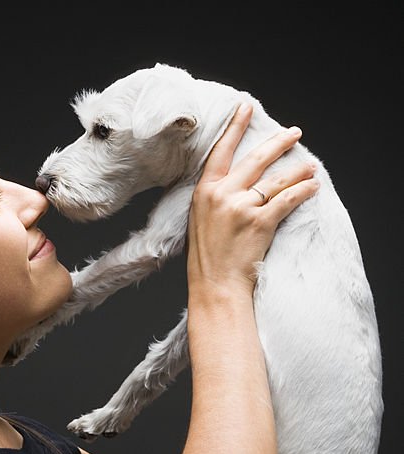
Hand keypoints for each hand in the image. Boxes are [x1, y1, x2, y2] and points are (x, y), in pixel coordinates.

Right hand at [186, 103, 318, 294]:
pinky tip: (313, 186)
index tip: (246, 107)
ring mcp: (241, 208)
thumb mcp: (201, 219)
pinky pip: (288, 199)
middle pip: (256, 158)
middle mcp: (223, 194)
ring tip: (311, 166)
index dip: (236, 126)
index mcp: (205, 191)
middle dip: (279, 142)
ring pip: (277, 179)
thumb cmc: (208, 257)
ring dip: (299, 170)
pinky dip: (303, 191)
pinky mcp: (259, 222)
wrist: (215, 285)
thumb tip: (238, 180)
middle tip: (294, 133)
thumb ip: (216, 196)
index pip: (222, 150)